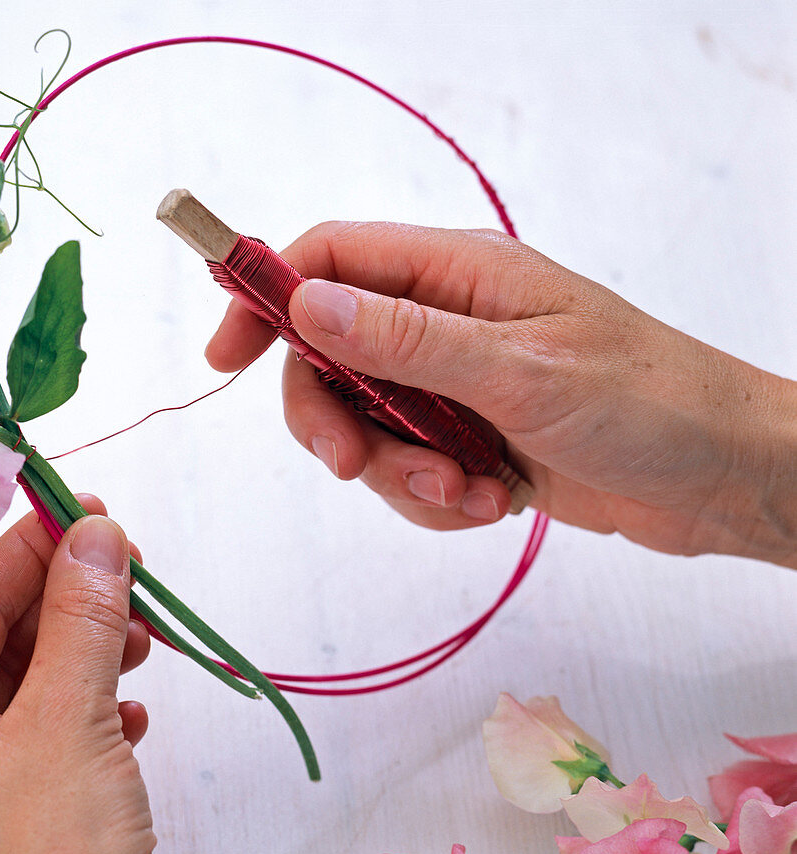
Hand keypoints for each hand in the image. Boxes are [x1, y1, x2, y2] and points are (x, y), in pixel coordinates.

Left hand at [0, 498, 156, 853]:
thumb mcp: (74, 718)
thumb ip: (83, 617)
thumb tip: (94, 534)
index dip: (30, 549)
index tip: (85, 510)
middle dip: (69, 603)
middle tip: (128, 569)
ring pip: (31, 683)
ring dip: (90, 653)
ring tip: (144, 643)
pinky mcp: (14, 811)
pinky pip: (49, 730)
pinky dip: (93, 707)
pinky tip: (132, 714)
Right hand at [207, 222, 796, 566]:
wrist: (719, 479)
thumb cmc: (646, 401)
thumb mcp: (518, 369)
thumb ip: (405, 337)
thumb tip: (303, 301)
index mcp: (456, 273)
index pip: (330, 259)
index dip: (266, 297)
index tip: (225, 358)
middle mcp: (444, 321)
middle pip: (330, 357)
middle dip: (334, 420)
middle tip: (355, 467)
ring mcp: (454, 384)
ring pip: (367, 427)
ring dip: (403, 475)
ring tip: (474, 492)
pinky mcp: (468, 440)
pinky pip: (409, 472)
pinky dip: (439, 500)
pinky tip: (497, 503)